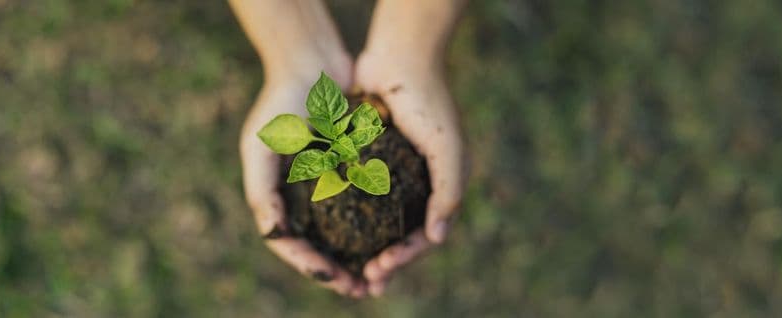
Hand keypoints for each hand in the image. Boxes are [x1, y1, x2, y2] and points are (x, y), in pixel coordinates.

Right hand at [239, 52, 367, 296]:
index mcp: (278, 196)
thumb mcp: (262, 146)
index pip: (291, 244)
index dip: (312, 267)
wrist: (313, 61)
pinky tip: (396, 239)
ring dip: (362, 256)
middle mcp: (303, 195)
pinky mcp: (356, 169)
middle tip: (364, 290)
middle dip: (340, 272)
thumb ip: (262, 191)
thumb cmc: (282, 102)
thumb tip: (274, 234)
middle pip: (321, 246)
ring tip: (382, 274)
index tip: (336, 279)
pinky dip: (378, 225)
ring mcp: (330, 184)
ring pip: (347, 232)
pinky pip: (368, 204)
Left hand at [353, 51, 466, 296]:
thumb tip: (438, 238)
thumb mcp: (448, 150)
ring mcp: (395, 175)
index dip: (404, 258)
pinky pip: (360, 198)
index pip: (425, 236)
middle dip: (385, 263)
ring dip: (366, 248)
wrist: (400, 56)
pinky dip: (351, 218)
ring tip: (349, 270)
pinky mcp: (370, 161)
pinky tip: (333, 234)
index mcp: (442, 186)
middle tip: (364, 284)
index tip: (380, 270)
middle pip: (401, 236)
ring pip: (379, 223)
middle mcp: (420, 185)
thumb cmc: (429, 102)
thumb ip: (448, 193)